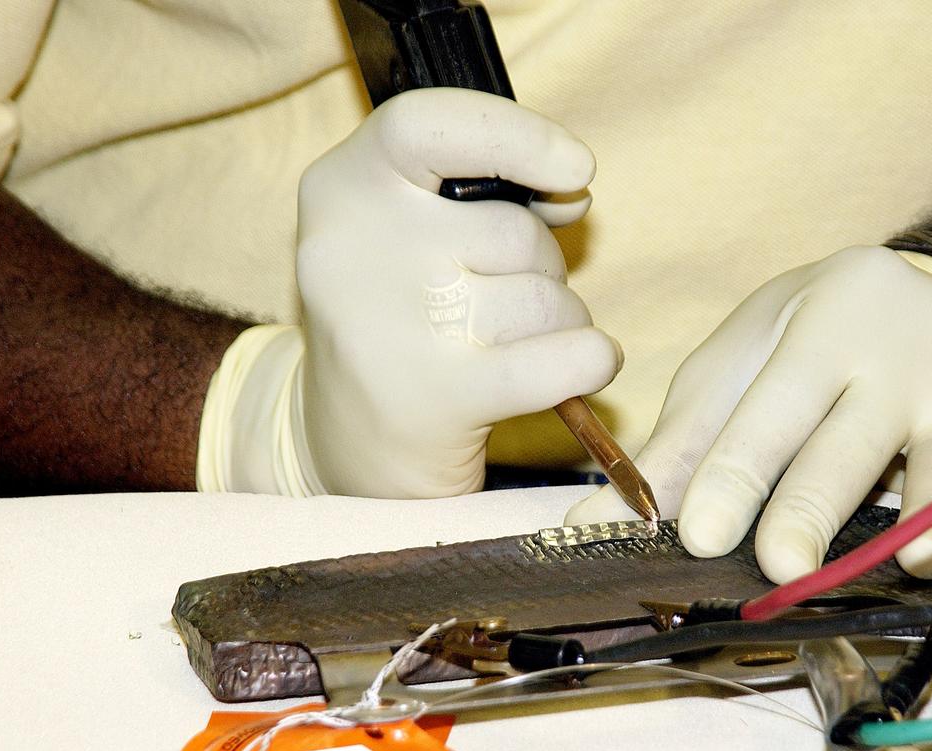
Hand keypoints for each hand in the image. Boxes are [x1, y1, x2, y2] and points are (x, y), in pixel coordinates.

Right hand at [200, 88, 619, 498]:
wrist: (342, 445)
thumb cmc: (399, 318)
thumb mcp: (409, 232)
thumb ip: (482, 191)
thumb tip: (571, 188)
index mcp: (341, 188)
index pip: (430, 124)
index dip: (517, 136)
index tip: (575, 168)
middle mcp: (353, 250)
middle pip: (515, 231)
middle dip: (541, 267)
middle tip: (501, 301)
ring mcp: (391, 327)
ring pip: (543, 299)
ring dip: (560, 323)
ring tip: (513, 346)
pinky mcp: (435, 400)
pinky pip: (559, 359)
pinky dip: (590, 360)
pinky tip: (585, 366)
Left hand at [566, 245, 931, 581]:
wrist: (920, 281)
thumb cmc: (811, 333)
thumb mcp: (741, 360)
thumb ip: (687, 434)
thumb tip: (615, 514)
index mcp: (817, 326)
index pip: (769, 409)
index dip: (733, 473)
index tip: (698, 533)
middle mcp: (896, 352)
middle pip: (852, 442)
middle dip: (817, 506)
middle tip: (784, 566)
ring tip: (919, 558)